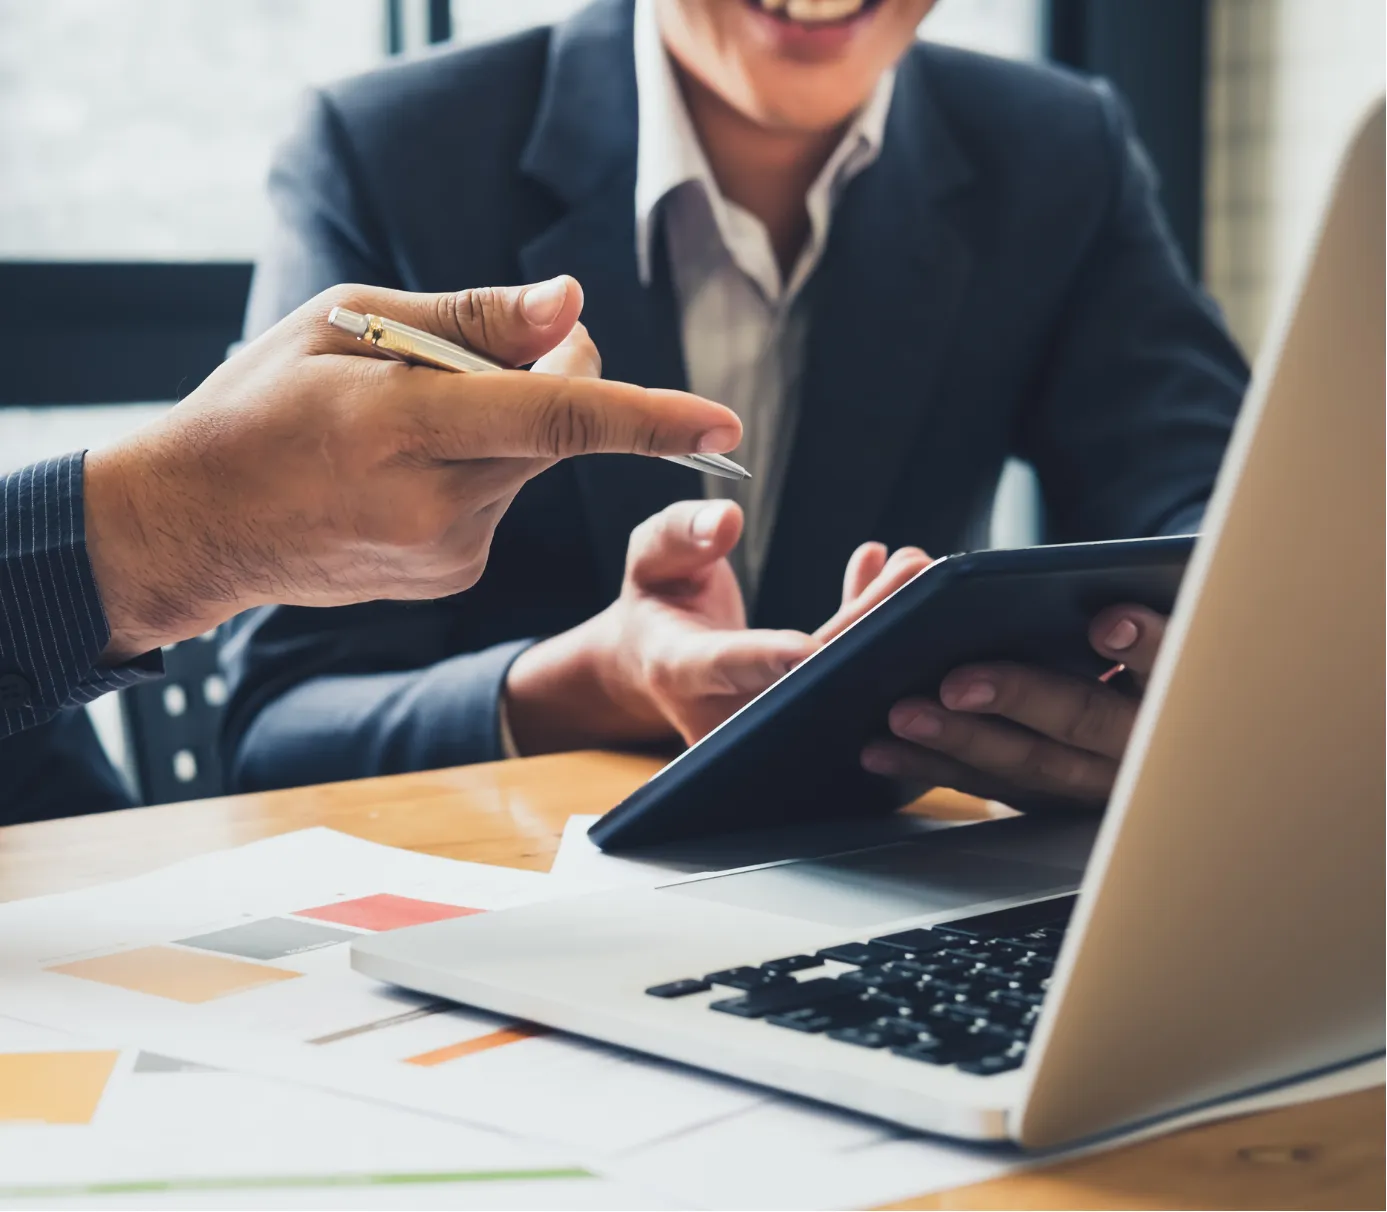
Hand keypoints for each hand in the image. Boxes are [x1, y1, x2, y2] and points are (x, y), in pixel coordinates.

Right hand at [83, 277, 740, 660]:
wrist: (201, 523)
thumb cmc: (263, 405)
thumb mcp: (345, 323)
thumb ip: (473, 320)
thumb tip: (573, 307)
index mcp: (402, 428)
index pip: (555, 420)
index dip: (648, 418)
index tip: (724, 425)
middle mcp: (437, 503)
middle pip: (556, 427)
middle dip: (552, 376)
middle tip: (488, 349)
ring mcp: (449, 553)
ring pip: (531, 464)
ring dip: (504, 427)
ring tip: (408, 425)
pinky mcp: (455, 577)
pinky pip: (503, 502)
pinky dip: (480, 471)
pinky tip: (406, 474)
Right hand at [504, 517, 930, 753]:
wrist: (652, 662)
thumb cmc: (652, 604)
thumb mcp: (649, 559)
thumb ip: (679, 535)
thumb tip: (726, 520)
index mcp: (679, 669)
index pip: (727, 665)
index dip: (770, 659)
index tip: (811, 648)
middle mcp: (727, 706)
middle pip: (803, 674)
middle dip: (863, 624)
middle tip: (914, 574)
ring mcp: (766, 717)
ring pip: (832, 675)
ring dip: (879, 620)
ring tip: (916, 566)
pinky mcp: (796, 709)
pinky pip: (839, 671)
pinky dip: (864, 623)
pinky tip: (880, 571)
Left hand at [861, 605, 1167, 806]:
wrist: (1162, 744)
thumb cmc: (1151, 657)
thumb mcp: (1164, 628)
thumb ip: (1144, 620)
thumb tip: (1106, 616)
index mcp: (1180, 692)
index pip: (1172, 663)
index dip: (1145, 644)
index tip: (1107, 623)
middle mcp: (1137, 747)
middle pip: (1082, 721)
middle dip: (1017, 698)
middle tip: (956, 683)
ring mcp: (1088, 782)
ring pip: (1025, 765)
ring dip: (957, 743)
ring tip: (900, 716)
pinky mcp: (1043, 798)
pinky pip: (985, 784)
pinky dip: (930, 765)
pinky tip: (880, 748)